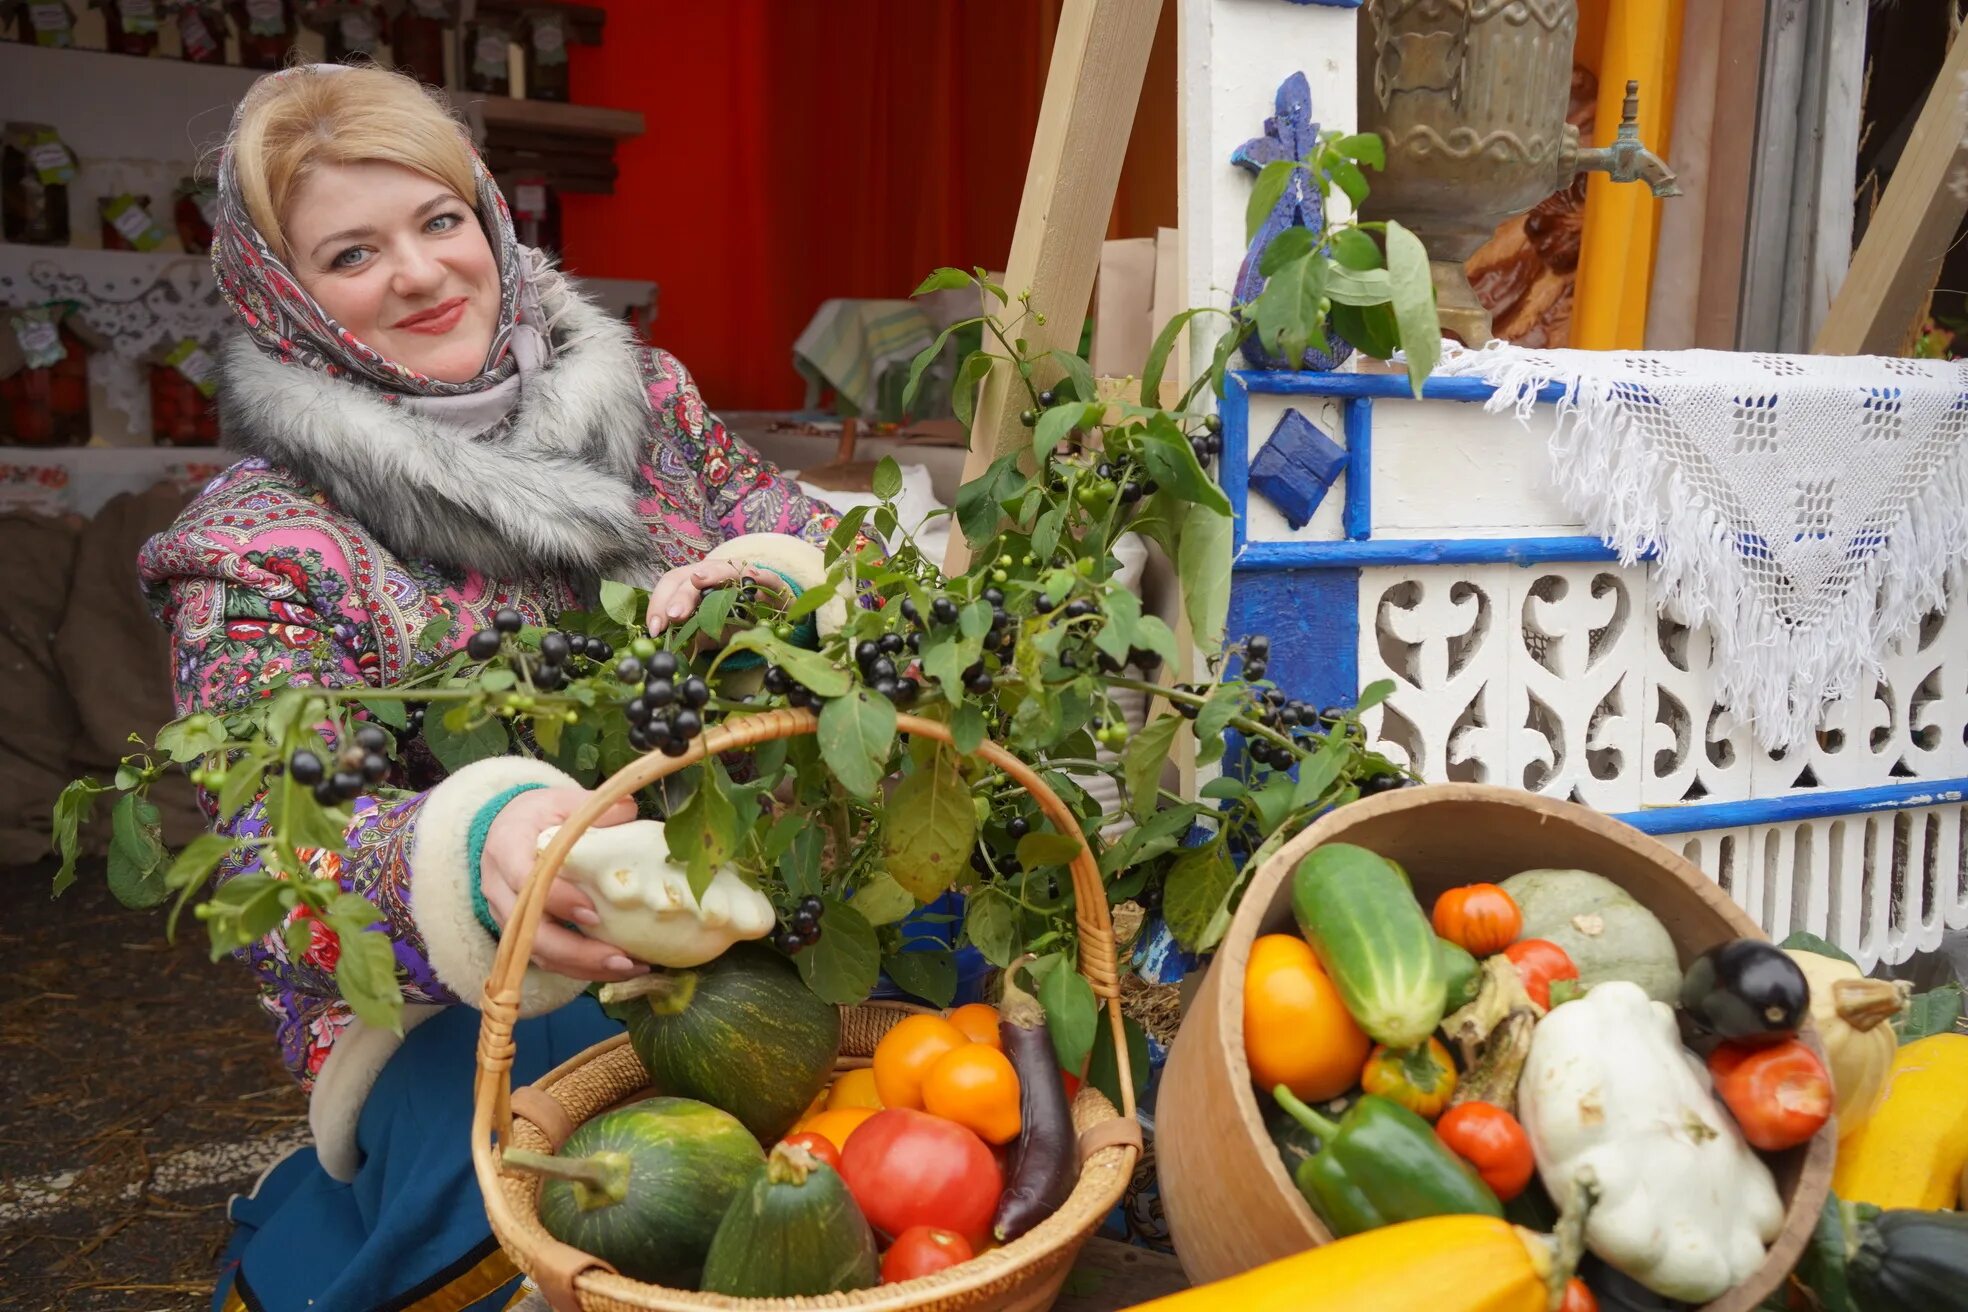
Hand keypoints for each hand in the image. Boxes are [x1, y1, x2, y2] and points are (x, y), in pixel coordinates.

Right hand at [478, 786, 645, 980]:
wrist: (507, 829)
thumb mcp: (560, 800)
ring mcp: (504, 916)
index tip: (592, 911)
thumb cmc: (538, 815)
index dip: (556, 899)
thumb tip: (628, 809)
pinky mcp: (517, 934)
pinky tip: (617, 968)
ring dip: (582, 966)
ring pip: (536, 952)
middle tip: (620, 957)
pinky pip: (546, 959)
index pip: (524, 879)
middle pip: (528, 931)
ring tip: (628, 968)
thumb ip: (591, 807)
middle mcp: (498, 888)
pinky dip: (580, 968)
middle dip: (575, 950)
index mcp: (506, 848)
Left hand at [645, 558, 783, 634]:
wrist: (769, 615)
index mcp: (693, 583)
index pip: (670, 585)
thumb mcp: (705, 633)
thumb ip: (686, 639)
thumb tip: (665, 655)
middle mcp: (713, 573)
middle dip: (680, 595)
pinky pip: (766, 577)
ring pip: (724, 569)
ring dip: (712, 574)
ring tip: (699, 580)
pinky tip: (752, 577)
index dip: (659, 604)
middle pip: (691, 577)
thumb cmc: (732, 621)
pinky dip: (760, 576)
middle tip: (674, 615)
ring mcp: (741, 575)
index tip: (656, 629)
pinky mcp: (769, 582)